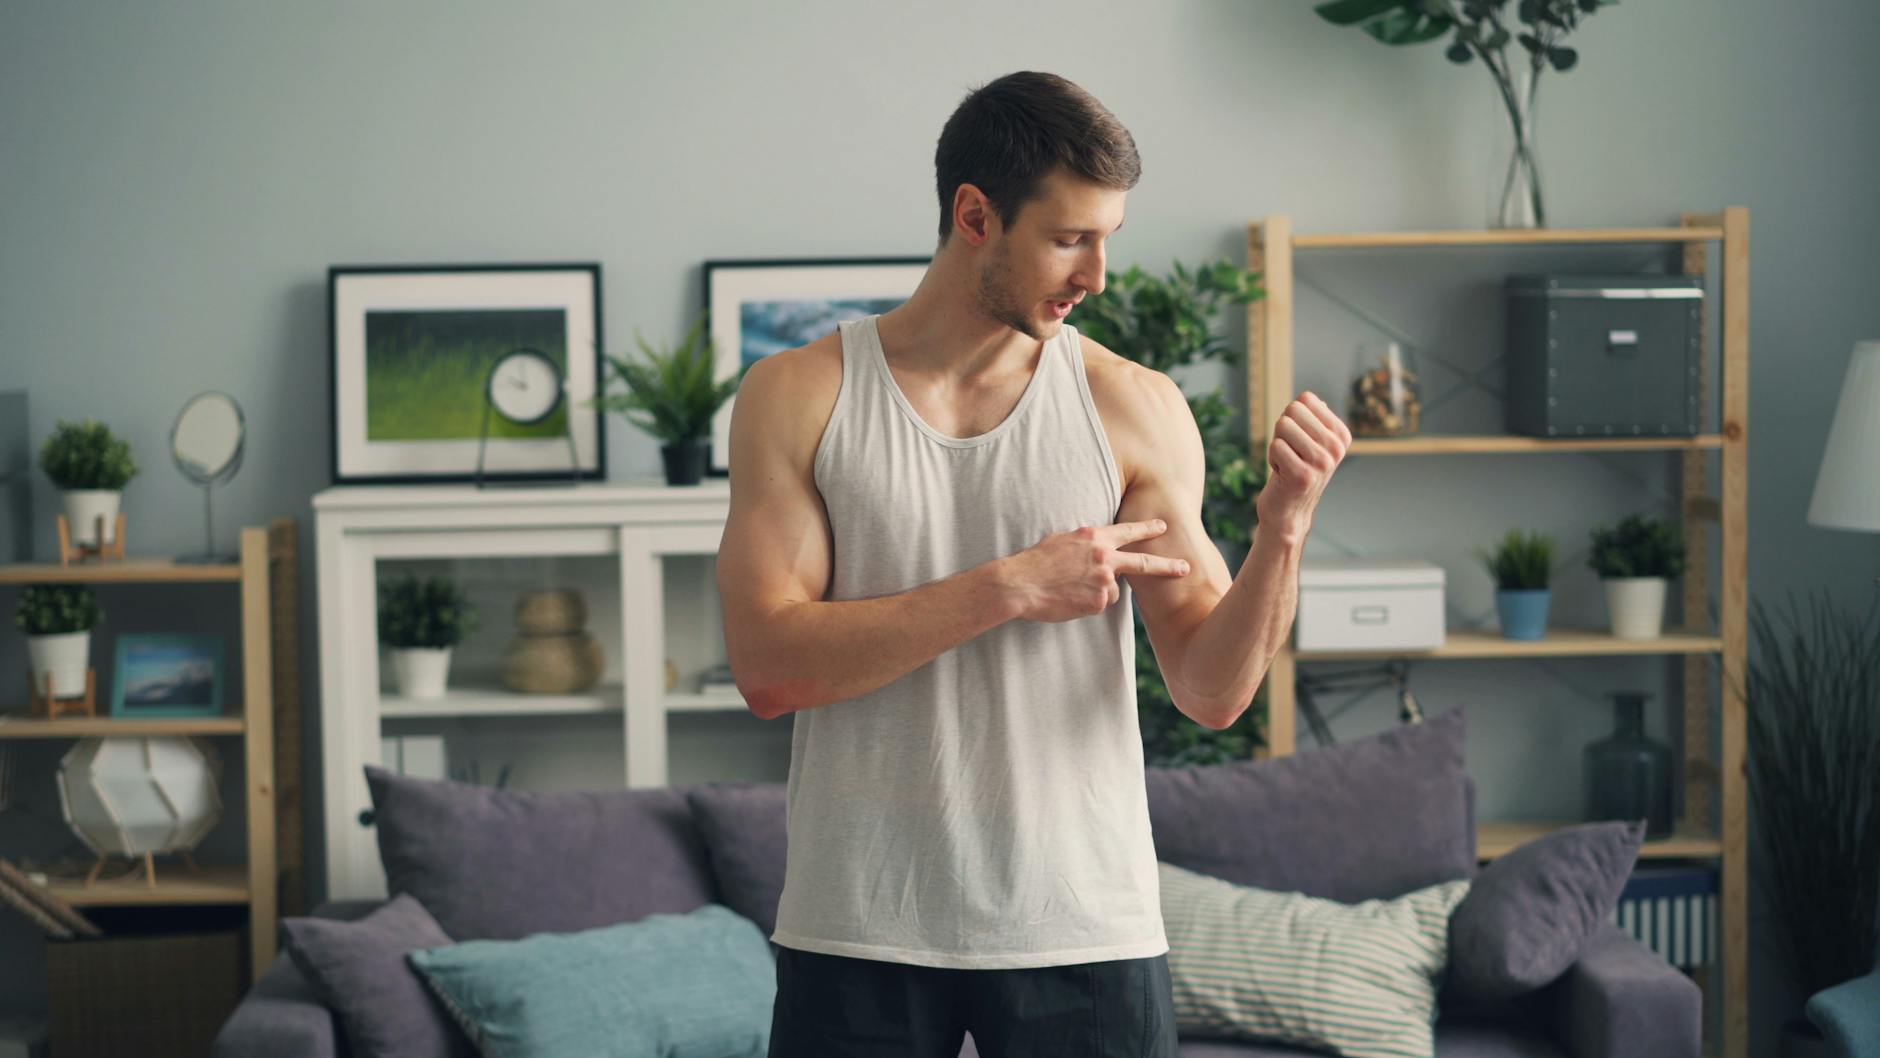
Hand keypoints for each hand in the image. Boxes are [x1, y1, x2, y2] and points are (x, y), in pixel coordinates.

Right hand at [1002, 519, 1189, 622]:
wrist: (1020, 584)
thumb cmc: (1035, 561)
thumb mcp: (1063, 540)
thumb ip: (1087, 545)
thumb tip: (1101, 551)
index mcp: (1095, 537)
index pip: (1129, 531)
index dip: (1148, 529)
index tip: (1164, 527)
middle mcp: (1104, 556)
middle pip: (1143, 562)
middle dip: (1166, 565)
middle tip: (1184, 568)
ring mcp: (1103, 580)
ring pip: (1112, 590)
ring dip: (1097, 592)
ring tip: (1071, 589)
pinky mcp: (1098, 602)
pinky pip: (1099, 604)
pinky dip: (1088, 604)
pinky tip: (1069, 599)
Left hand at [1256, 391, 1350, 540]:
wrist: (1288, 509)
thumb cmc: (1294, 467)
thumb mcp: (1308, 440)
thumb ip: (1311, 416)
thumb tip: (1310, 397)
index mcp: (1341, 435)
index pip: (1306, 400)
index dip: (1293, 419)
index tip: (1299, 442)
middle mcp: (1336, 448)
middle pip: (1293, 410)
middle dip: (1283, 431)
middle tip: (1290, 453)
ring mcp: (1322, 462)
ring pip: (1283, 425)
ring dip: (1277, 444)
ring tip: (1287, 462)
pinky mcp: (1303, 475)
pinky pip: (1275, 446)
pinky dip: (1272, 458)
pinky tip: (1282, 473)